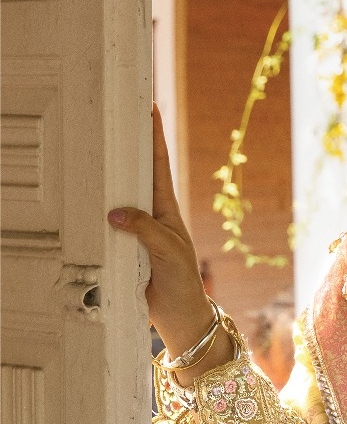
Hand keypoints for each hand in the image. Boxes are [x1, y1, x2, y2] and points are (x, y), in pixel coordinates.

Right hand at [108, 107, 226, 375]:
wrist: (180, 315)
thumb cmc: (183, 282)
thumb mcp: (168, 251)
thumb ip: (144, 229)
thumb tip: (115, 213)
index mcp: (166, 209)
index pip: (159, 165)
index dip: (154, 137)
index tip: (148, 108)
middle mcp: (151, 215)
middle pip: (135, 174)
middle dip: (127, 147)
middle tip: (113, 118)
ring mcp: (137, 230)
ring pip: (118, 197)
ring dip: (108, 178)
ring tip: (95, 150)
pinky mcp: (124, 247)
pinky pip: (108, 224)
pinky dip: (98, 211)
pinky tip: (86, 200)